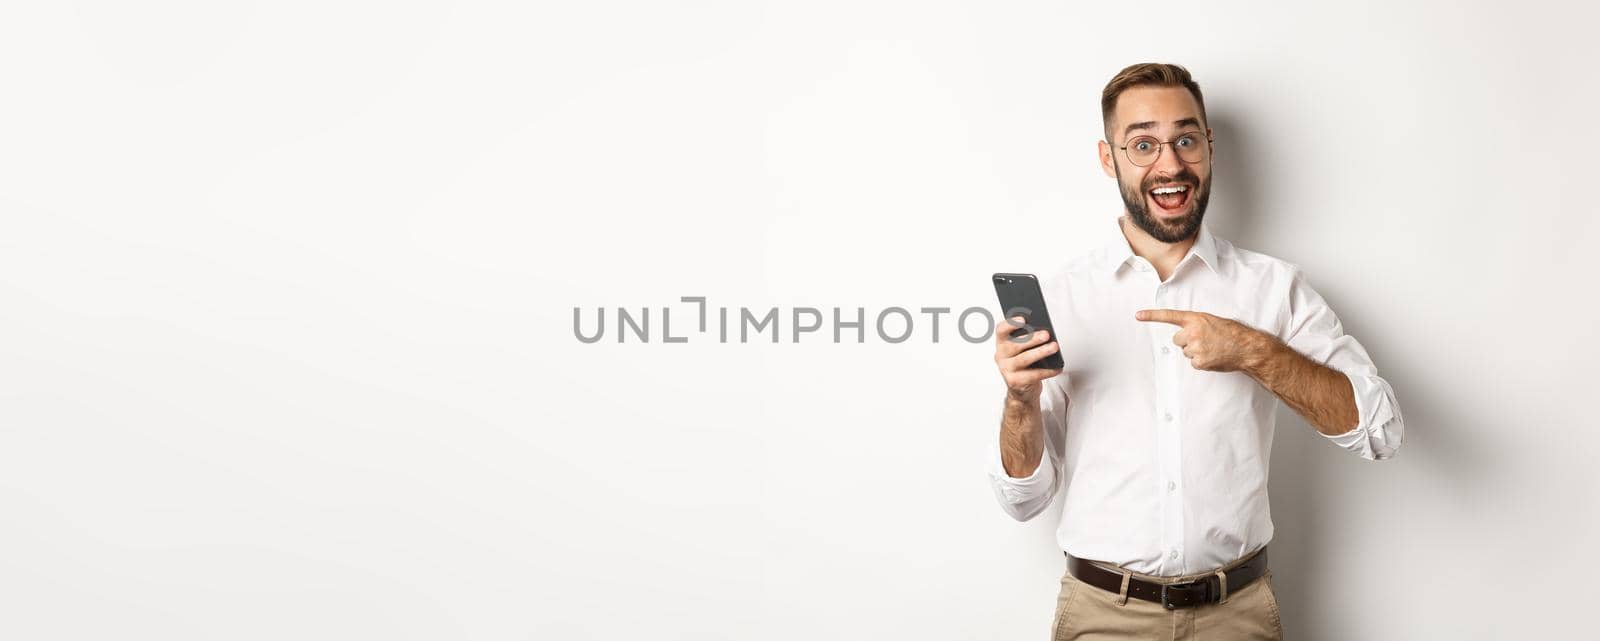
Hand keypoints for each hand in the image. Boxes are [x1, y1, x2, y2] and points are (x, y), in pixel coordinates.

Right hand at [993, 316, 1063, 399]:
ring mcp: (1006, 369)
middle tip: (1046, 334)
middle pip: (1014, 345)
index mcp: (1002, 343)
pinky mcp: (1014, 382)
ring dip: (1040, 352)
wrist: (1021, 389)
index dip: (1010, 324)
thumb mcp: (1023, 350)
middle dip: (1031, 338)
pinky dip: (1047, 371)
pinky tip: (1056, 367)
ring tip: (1053, 347)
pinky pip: (1033, 375)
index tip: (1023, 319)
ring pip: (1024, 359)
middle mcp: (1001, 355)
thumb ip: (1028, 340)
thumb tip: (1044, 332)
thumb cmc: (1024, 365)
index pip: (1001, 330)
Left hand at [1135, 309, 1269, 372]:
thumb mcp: (1213, 321)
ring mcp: (1195, 348)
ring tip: (1212, 348)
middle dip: (1187, 341)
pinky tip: (1214, 357)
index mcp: (1196, 319)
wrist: (1247, 348)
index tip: (1138, 315)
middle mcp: (1193, 332)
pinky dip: (1202, 361)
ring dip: (1195, 351)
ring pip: (1185, 351)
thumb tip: (1186, 334)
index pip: (1170, 316)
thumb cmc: (1233, 333)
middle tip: (1205, 341)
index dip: (1152, 316)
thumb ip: (1197, 324)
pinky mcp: (1198, 361)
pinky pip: (1193, 362)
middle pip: (1177, 339)